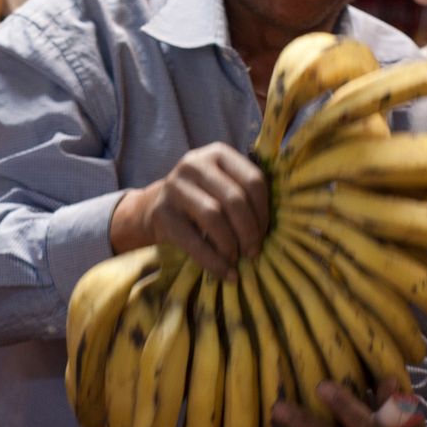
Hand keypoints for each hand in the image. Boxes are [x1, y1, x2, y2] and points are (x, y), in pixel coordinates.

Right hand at [111, 142, 268, 277]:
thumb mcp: (222, 185)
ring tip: (237, 259)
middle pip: (234, 199)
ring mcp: (174, 187)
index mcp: (218, 153)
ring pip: (214, 217)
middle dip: (249, 231)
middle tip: (254, 252)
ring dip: (231, 245)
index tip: (265, 233)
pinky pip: (194, 242)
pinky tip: (226, 273)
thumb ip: (245, 195)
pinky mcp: (161, 213)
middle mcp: (194, 164)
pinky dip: (214, 262)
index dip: (263, 211)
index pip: (253, 180)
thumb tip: (271, 231)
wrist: (154, 208)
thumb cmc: (201, 199)